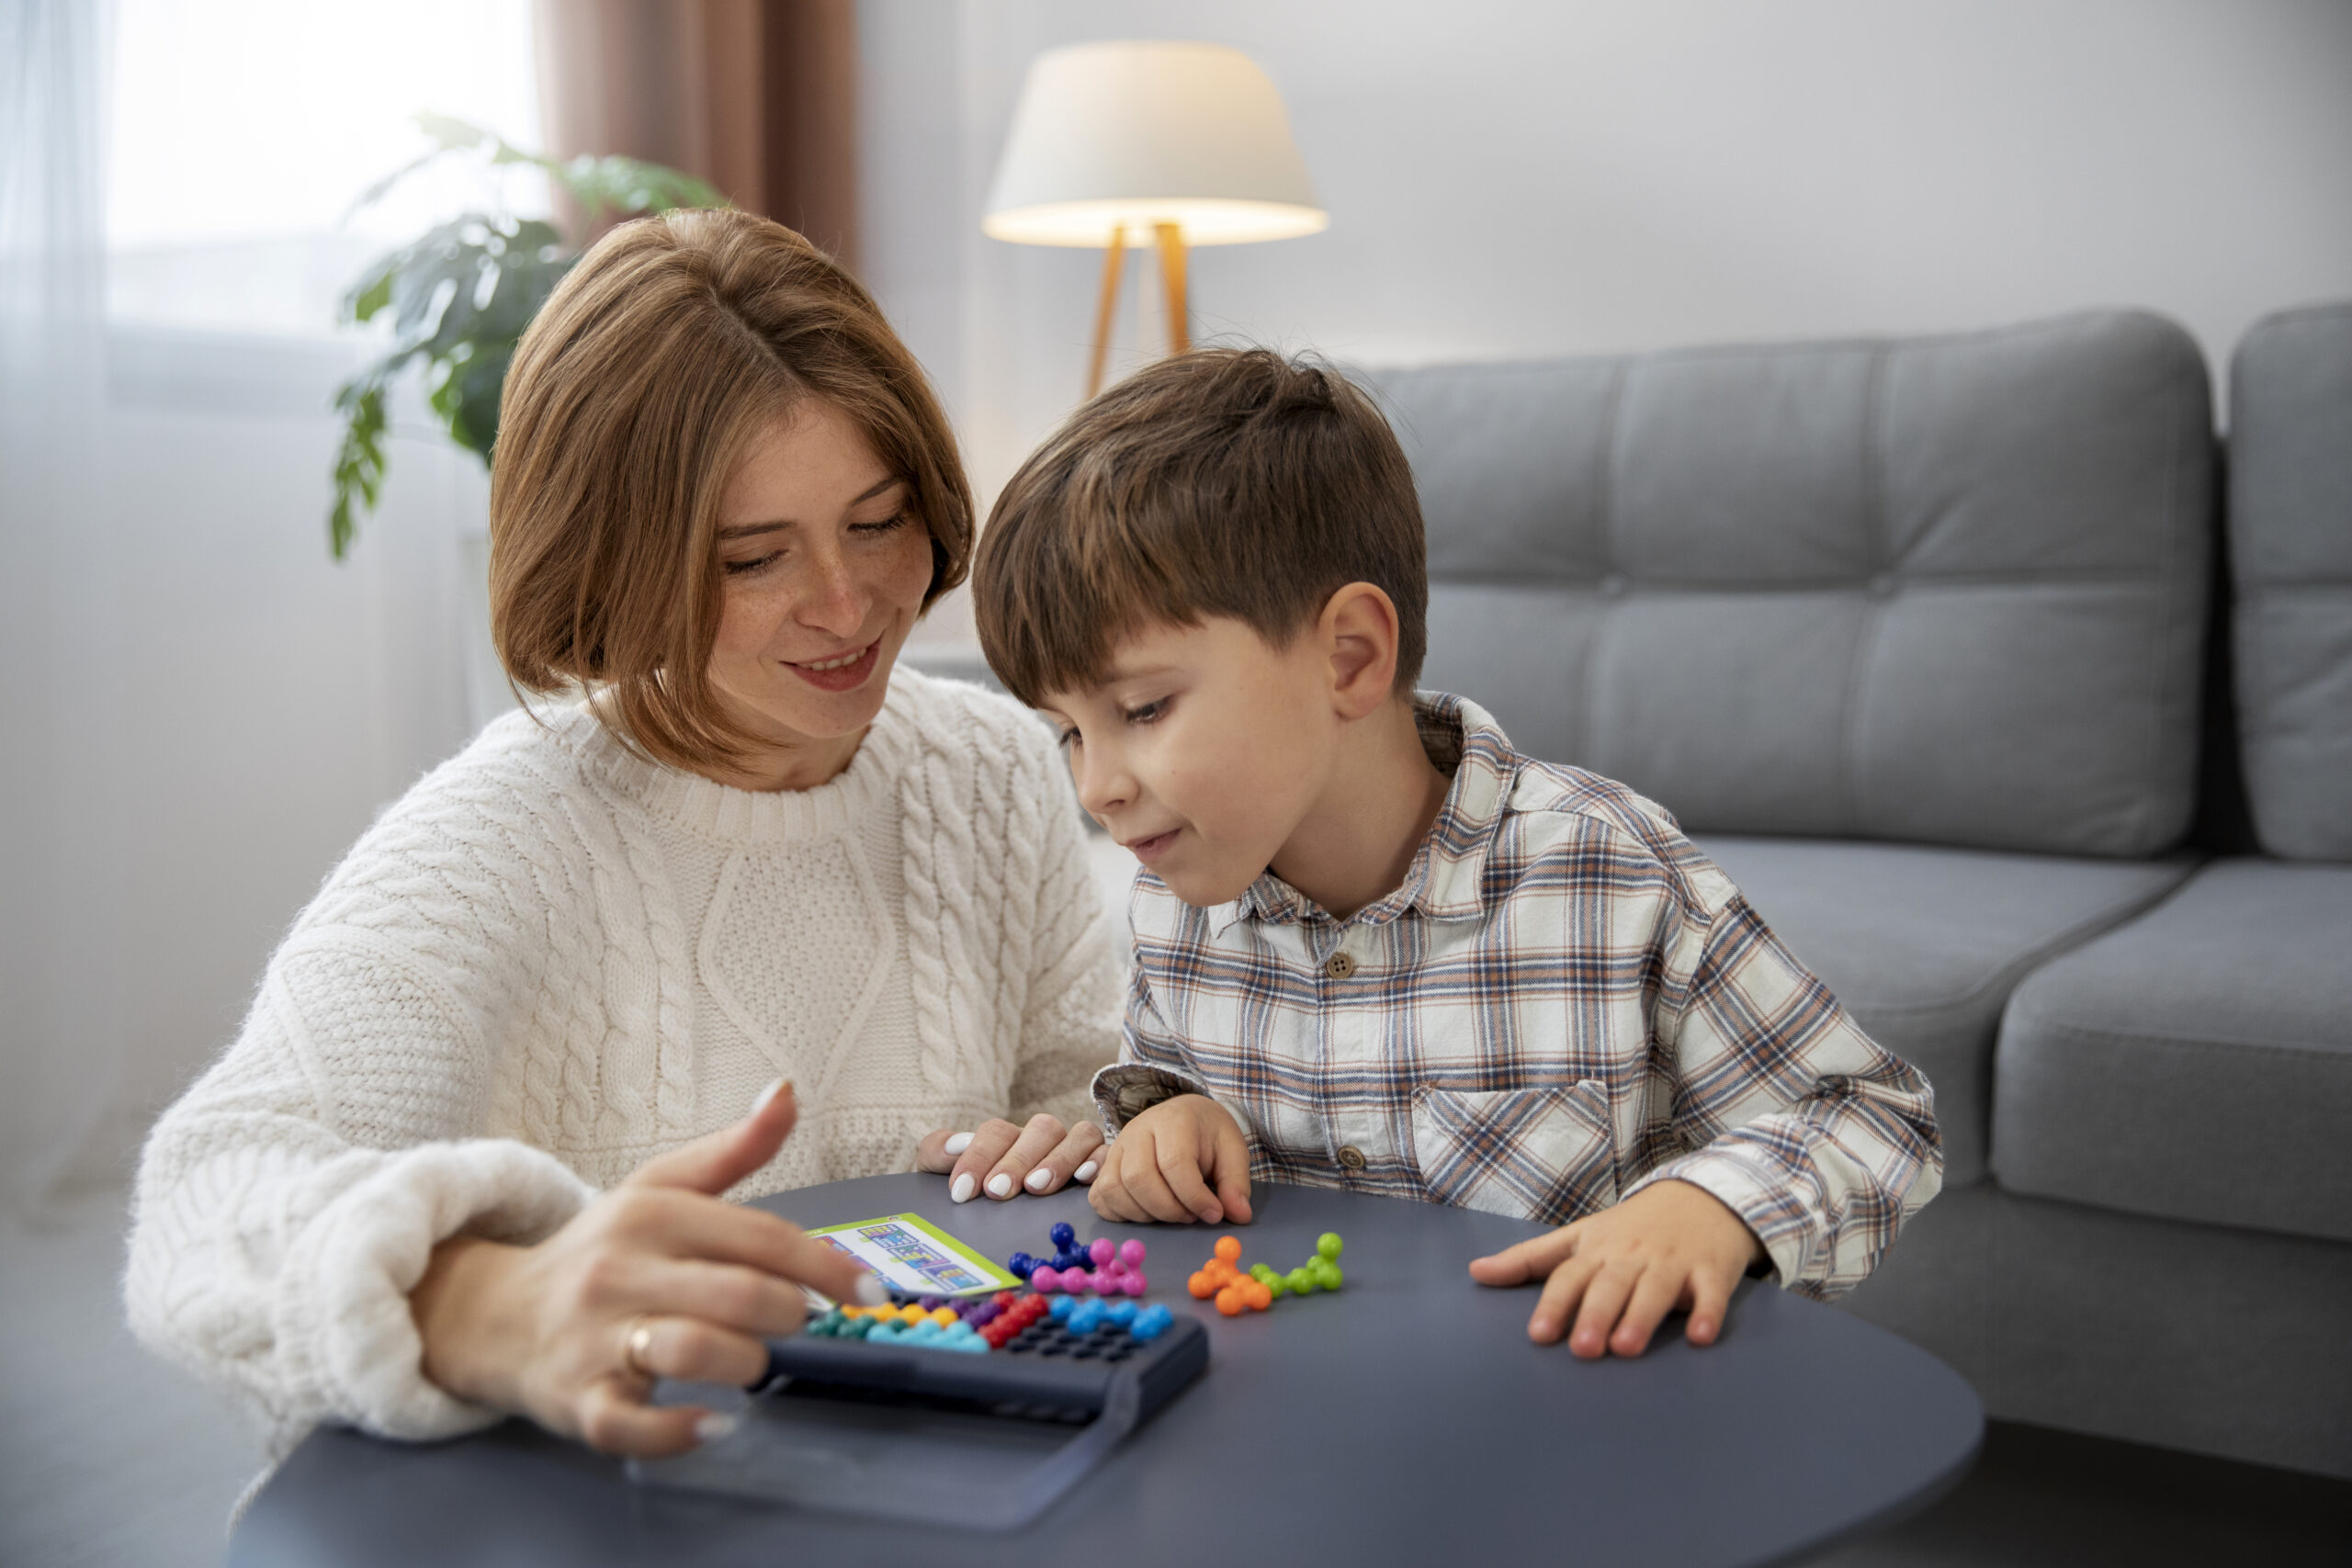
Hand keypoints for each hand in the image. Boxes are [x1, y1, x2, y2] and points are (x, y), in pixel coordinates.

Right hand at [409, 1081, 878, 1456]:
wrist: (494, 1315)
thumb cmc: (599, 1253)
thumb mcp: (659, 1188)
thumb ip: (733, 1150)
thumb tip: (788, 1091)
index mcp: (653, 1214)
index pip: (762, 1237)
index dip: (826, 1266)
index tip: (866, 1292)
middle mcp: (621, 1270)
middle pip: (736, 1295)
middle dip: (789, 1315)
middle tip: (798, 1325)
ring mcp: (595, 1338)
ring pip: (691, 1351)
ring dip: (747, 1364)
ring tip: (755, 1365)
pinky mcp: (577, 1400)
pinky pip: (632, 1424)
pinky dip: (679, 1430)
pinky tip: (714, 1424)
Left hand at [915, 1113, 1105, 1200]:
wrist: (991, 1216)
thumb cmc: (977, 1194)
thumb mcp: (946, 1174)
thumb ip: (938, 1153)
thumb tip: (953, 1148)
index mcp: (1007, 1138)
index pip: (997, 1131)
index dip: (979, 1157)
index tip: (963, 1191)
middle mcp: (1043, 1139)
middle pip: (1042, 1128)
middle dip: (1018, 1160)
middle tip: (998, 1191)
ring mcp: (1075, 1149)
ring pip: (1079, 1134)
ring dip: (1059, 1160)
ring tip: (1037, 1188)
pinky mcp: (1102, 1164)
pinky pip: (1107, 1153)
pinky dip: (1097, 1161)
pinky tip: (1083, 1179)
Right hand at [1086, 1094, 1252, 1225]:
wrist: (1183, 1116)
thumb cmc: (1208, 1135)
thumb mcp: (1232, 1150)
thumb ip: (1236, 1182)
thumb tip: (1239, 1216)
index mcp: (1173, 1120)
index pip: (1174, 1163)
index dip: (1194, 1197)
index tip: (1214, 1214)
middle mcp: (1137, 1130)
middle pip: (1138, 1178)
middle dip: (1168, 1209)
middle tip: (1191, 1216)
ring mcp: (1115, 1148)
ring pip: (1114, 1189)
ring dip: (1145, 1214)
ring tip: (1172, 1212)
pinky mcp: (1104, 1166)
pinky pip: (1099, 1197)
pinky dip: (1120, 1214)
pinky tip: (1147, 1213)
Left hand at [1466, 1179, 1765, 1356]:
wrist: (1701, 1195)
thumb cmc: (1631, 1227)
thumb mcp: (1579, 1236)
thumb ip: (1530, 1259)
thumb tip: (1475, 1272)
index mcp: (1598, 1249)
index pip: (1571, 1275)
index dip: (1555, 1304)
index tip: (1539, 1335)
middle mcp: (1632, 1255)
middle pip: (1611, 1284)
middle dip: (1595, 1314)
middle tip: (1582, 1349)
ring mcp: (1673, 1261)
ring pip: (1656, 1288)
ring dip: (1641, 1316)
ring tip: (1625, 1348)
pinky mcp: (1711, 1268)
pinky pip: (1711, 1291)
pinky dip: (1707, 1312)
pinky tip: (1699, 1338)